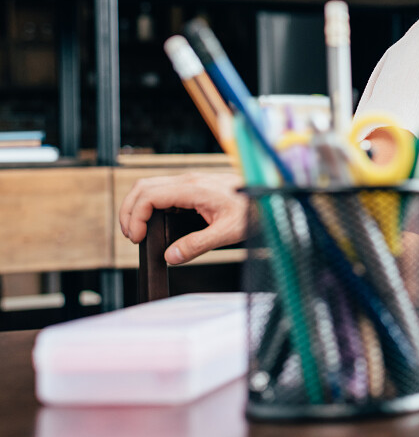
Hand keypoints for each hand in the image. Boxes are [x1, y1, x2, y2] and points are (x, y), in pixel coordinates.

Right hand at [118, 172, 246, 264]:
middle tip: (131, 236)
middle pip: (142, 187)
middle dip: (129, 211)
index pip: (148, 196)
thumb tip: (171, 256)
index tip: (137, 238)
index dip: (135, 217)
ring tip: (138, 230)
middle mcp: (189, 180)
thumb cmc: (254, 210)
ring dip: (138, 206)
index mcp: (194, 188)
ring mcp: (192, 181)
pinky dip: (151, 205)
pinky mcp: (195, 186)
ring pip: (152, 187)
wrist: (271, 196)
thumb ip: (197, 245)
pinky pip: (165, 191)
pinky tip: (154, 222)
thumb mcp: (228, 232)